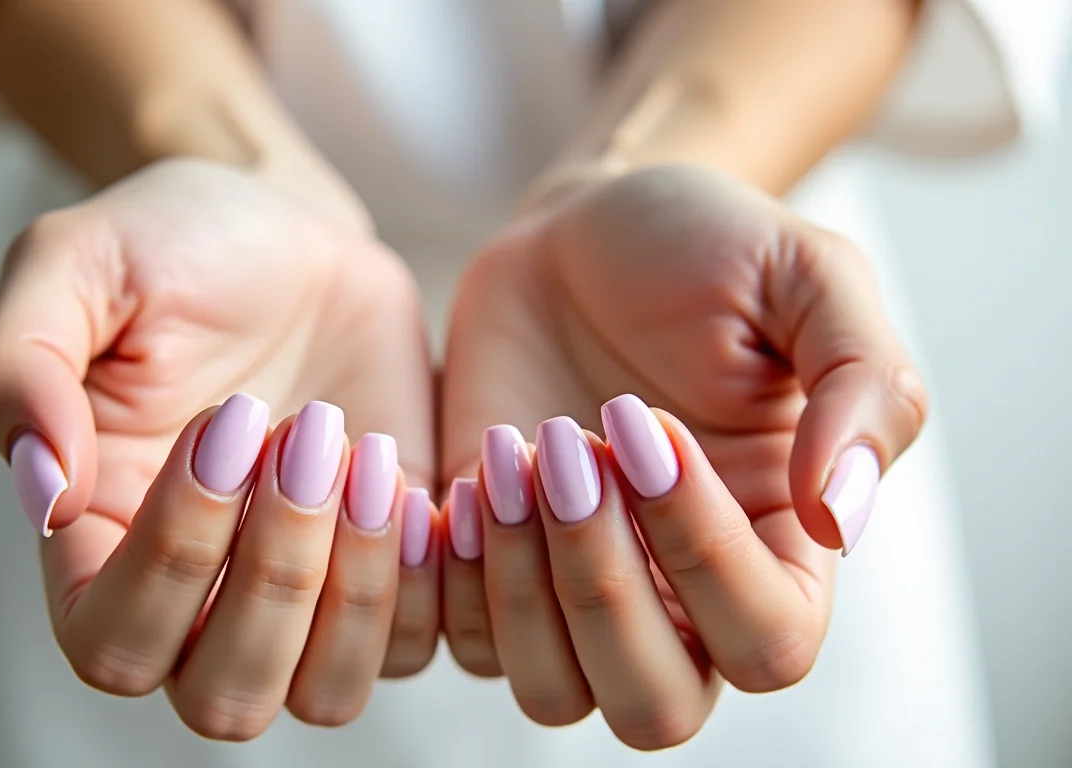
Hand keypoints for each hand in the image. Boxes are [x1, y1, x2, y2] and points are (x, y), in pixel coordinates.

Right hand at [0, 158, 439, 738]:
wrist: (286, 229)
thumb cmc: (169, 247)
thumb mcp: (73, 267)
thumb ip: (18, 371)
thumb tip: (44, 494)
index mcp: (96, 545)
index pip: (112, 642)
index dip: (172, 556)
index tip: (227, 420)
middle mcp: (195, 595)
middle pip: (224, 698)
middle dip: (276, 573)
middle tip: (307, 430)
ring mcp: (298, 591)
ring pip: (325, 695)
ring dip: (357, 587)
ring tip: (365, 451)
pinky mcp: (382, 565)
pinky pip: (415, 641)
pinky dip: (427, 577)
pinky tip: (413, 472)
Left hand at [439, 164, 927, 747]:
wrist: (576, 235)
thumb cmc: (700, 250)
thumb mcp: (808, 275)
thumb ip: (863, 387)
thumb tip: (842, 515)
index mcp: (782, 545)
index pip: (770, 640)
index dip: (705, 553)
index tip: (645, 421)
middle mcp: (684, 596)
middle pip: (656, 707)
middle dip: (602, 588)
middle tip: (568, 446)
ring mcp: (581, 590)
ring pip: (555, 694)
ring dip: (522, 585)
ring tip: (512, 451)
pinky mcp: (497, 568)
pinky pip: (467, 642)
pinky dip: (453, 577)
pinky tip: (465, 474)